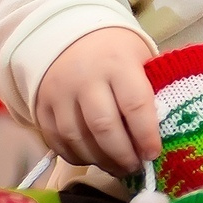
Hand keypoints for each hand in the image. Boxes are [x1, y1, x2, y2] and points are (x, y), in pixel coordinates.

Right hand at [33, 26, 160, 175]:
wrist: (70, 35)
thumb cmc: (115, 52)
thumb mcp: (140, 58)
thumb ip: (150, 89)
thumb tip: (160, 132)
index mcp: (118, 63)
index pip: (135, 105)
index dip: (146, 135)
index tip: (153, 153)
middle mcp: (85, 77)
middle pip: (104, 126)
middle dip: (122, 154)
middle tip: (135, 167)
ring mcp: (59, 92)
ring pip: (77, 137)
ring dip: (99, 160)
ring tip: (117, 167)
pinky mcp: (41, 106)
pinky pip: (56, 140)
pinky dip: (75, 156)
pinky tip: (92, 160)